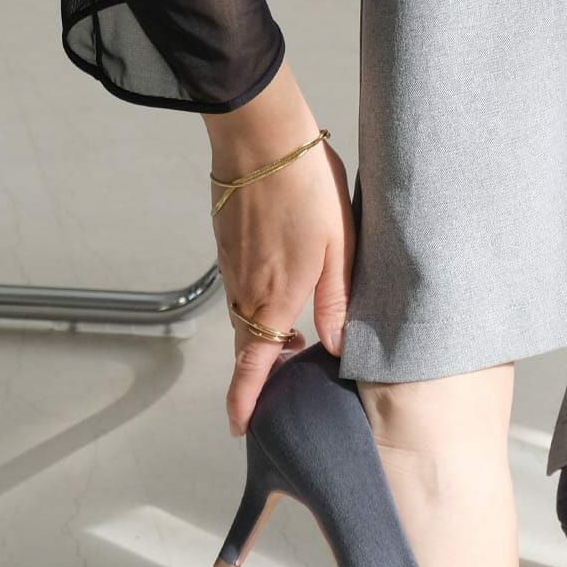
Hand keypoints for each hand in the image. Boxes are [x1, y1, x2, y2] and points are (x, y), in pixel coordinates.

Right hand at [203, 61, 355, 436]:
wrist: (260, 139)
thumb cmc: (307, 188)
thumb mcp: (340, 248)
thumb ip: (337, 302)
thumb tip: (335, 348)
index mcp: (276, 298)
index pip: (255, 364)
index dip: (246, 399)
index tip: (239, 427)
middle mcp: (246, 290)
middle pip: (248, 345)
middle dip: (258, 373)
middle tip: (279, 387)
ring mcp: (232, 266)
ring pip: (243, 318)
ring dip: (260, 338)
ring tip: (290, 344)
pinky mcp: (226, 244)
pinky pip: (238, 290)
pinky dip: (254, 306)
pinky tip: (279, 294)